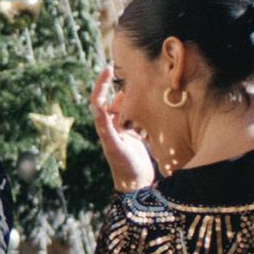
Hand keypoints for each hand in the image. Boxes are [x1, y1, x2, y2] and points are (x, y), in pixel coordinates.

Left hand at [88, 67, 156, 193]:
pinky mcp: (136, 135)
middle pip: (116, 100)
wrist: (137, 185)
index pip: (99, 99)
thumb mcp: (115, 147)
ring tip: (149, 91)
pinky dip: (146, 112)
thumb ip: (106, 128)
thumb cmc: (125, 168)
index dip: (102, 83)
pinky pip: (141, 117)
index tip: (110, 67)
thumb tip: (96, 107)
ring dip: (137, 100)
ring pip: (130, 107)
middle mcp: (114, 126)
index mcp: (105, 126)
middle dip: (125, 88)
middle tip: (138, 77)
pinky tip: (156, 110)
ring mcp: (125, 130)